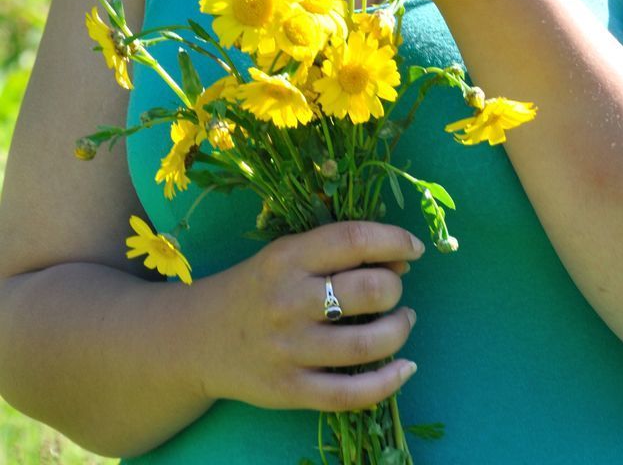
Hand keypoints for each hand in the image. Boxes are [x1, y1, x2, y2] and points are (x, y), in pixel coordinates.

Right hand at [188, 220, 422, 411]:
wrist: (197, 339)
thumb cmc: (255, 288)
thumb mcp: (286, 256)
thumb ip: (336, 251)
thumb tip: (401, 257)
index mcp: (287, 258)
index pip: (353, 239)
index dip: (394, 240)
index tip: (415, 249)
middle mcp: (289, 301)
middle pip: (367, 291)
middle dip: (395, 288)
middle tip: (393, 290)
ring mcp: (289, 350)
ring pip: (366, 344)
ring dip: (399, 330)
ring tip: (401, 322)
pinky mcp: (290, 391)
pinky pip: (350, 394)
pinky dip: (388, 382)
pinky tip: (404, 368)